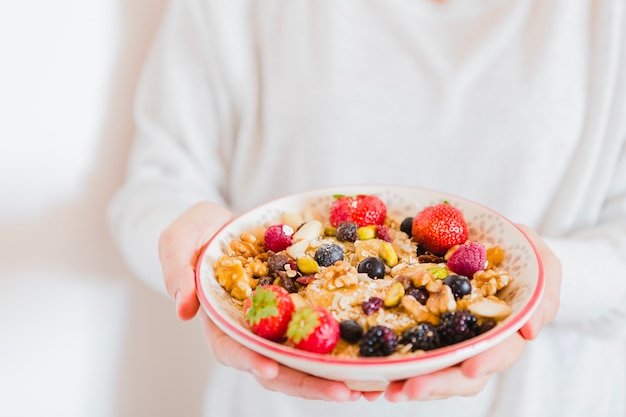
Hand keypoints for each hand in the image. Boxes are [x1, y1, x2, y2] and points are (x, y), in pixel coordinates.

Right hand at [158, 202, 362, 400]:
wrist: (226, 224)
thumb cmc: (197, 232)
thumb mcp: (179, 240)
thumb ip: (177, 270)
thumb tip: (182, 310)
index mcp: (220, 320)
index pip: (232, 349)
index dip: (249, 361)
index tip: (270, 370)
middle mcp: (251, 330)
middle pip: (277, 366)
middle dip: (308, 382)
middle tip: (344, 391)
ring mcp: (278, 323)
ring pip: (304, 358)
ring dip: (333, 376)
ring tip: (369, 388)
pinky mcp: (300, 310)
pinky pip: (321, 333)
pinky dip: (344, 349)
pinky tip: (372, 360)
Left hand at [383, 224, 561, 400]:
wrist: (490, 245)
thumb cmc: (520, 254)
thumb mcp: (540, 260)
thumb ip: (544, 289)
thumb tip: (530, 331)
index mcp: (507, 329)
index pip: (501, 351)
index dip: (487, 362)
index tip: (470, 369)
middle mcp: (477, 342)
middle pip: (461, 374)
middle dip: (437, 384)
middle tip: (410, 389)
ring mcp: (449, 339)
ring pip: (433, 370)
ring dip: (409, 382)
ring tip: (385, 387)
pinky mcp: (424, 330)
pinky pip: (409, 352)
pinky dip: (392, 367)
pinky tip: (370, 377)